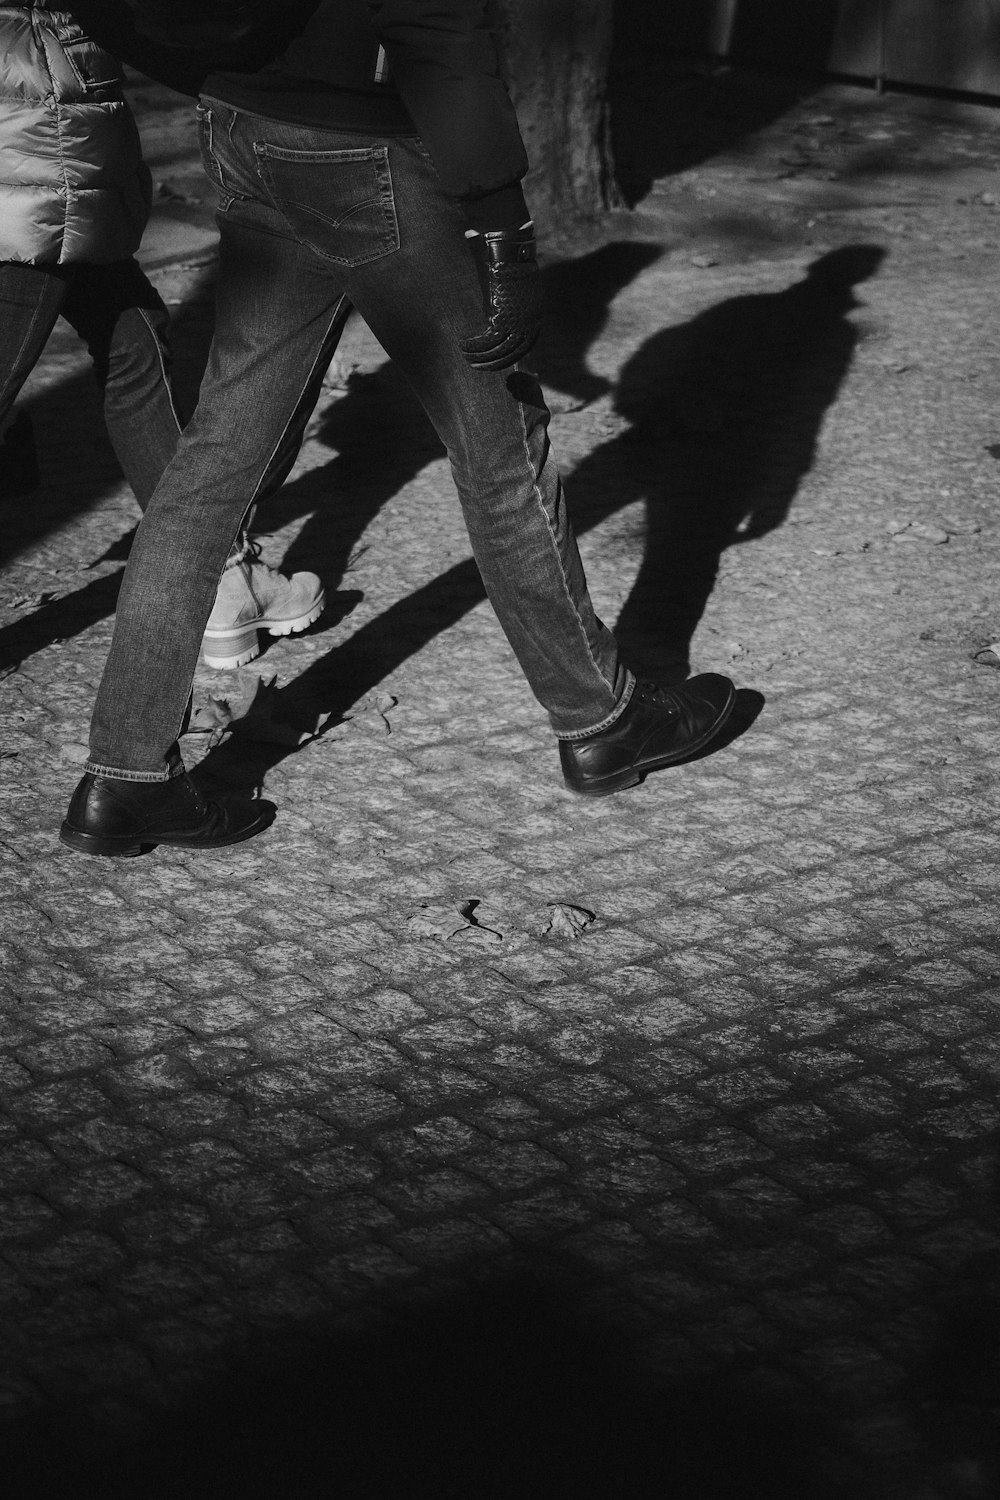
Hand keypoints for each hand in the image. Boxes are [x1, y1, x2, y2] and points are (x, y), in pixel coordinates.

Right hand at [459, 224, 542, 371]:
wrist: (509, 246)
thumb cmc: (510, 259)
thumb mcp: (515, 285)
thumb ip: (511, 302)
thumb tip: (498, 313)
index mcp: (536, 314)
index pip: (528, 345)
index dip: (514, 357)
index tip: (503, 364)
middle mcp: (530, 321)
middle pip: (513, 353)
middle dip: (495, 363)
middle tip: (478, 366)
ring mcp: (518, 320)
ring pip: (499, 350)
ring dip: (481, 357)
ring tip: (467, 357)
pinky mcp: (502, 317)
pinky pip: (488, 341)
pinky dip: (475, 346)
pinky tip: (464, 345)